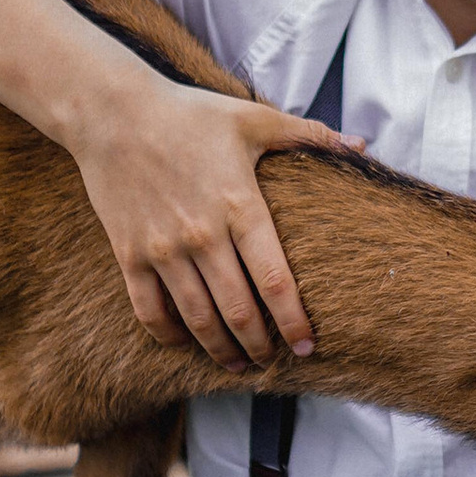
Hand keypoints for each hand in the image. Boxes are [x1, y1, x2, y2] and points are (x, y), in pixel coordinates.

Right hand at [77, 73, 357, 362]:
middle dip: (260, 346)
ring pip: (198, 319)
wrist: (112, 112)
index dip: (294, 320)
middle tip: (272, 361)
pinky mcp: (129, 254)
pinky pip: (150, 311)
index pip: (275, 279)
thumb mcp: (253, 118)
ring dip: (220, 350)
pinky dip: (169, 335)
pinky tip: (184, 343)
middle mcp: (202, 234)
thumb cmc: (189, 113)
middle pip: (239, 311)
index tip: (307, 346)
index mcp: (240, 205)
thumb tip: (363, 145)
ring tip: (237, 364)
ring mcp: (163, 249)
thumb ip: (310, 136)